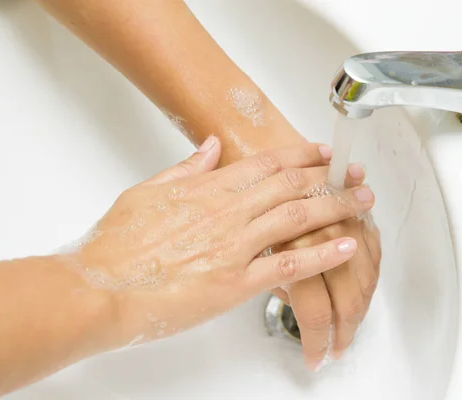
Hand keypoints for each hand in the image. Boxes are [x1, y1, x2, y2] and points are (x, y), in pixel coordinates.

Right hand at [64, 137, 374, 348]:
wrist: (98, 290)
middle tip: (356, 174)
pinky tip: (346, 246)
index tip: (323, 152)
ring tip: (363, 202)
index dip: (300, 155)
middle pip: (290, 185)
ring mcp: (234, 246)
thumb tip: (211, 146)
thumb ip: (185, 168)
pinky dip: (322, 254)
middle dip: (329, 176)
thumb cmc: (114, 246)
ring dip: (335, 206)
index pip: (266, 163)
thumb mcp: (146, 192)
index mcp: (206, 189)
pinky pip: (288, 265)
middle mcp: (226, 212)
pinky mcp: (235, 283)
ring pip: (297, 218)